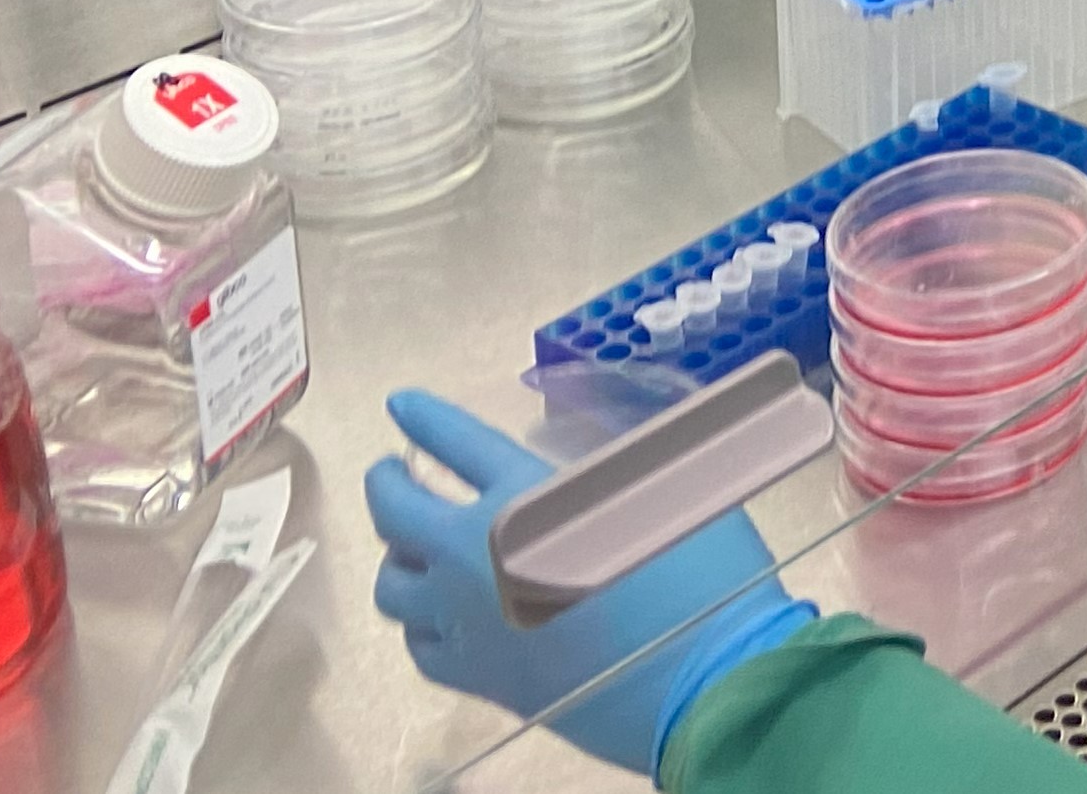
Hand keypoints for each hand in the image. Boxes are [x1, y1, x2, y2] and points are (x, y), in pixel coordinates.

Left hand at [367, 388, 817, 778]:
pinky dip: (421, 621)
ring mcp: (466, 622)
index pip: (455, 443)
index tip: (401, 404)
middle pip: (398, 514)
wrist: (699, 683)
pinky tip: (439, 616)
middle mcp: (474, 557)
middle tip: (394, 473)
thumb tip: (596, 456)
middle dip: (388, 485)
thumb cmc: (697, 577)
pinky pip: (420, 645)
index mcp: (525, 498)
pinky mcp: (476, 677)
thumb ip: (615, 468)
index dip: (424, 418)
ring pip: (394, 586)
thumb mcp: (665, 491)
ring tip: (414, 548)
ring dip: (399, 557)